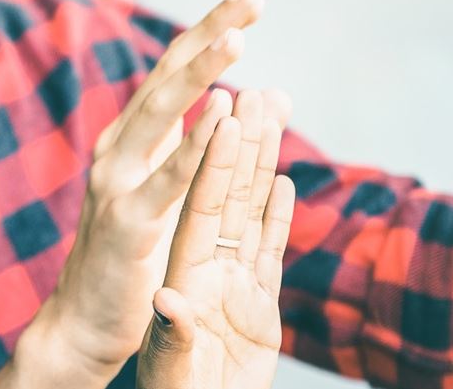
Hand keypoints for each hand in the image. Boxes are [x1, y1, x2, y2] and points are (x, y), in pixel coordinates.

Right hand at [36, 0, 278, 378]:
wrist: (86, 320)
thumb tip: (276, 94)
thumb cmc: (137, 254)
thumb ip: (219, 144)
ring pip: (160, 112)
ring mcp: (116, 180)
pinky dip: (194, 144)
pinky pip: (166, 179)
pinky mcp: (126, 222)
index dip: (211, 29)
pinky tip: (221, 113)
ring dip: (200, 73)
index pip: (176, 69)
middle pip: (168, 74)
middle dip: (211, 30)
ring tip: (238, 39)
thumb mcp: (182, 190)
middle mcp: (120, 146)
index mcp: (135, 137)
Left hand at [136, 92, 293, 388]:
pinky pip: (265, 250)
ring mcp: (233, 283)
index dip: (211, 154)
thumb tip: (168, 300)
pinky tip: (284, 181)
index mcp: (185, 271)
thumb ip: (175, 331)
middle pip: (229, 192)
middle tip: (258, 91)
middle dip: (244, 142)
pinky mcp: (257, 308)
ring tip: (273, 114)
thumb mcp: (170, 366)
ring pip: (250, 211)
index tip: (224, 107)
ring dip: (261, 163)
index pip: (199, 200)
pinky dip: (275, 215)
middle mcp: (209, 267)